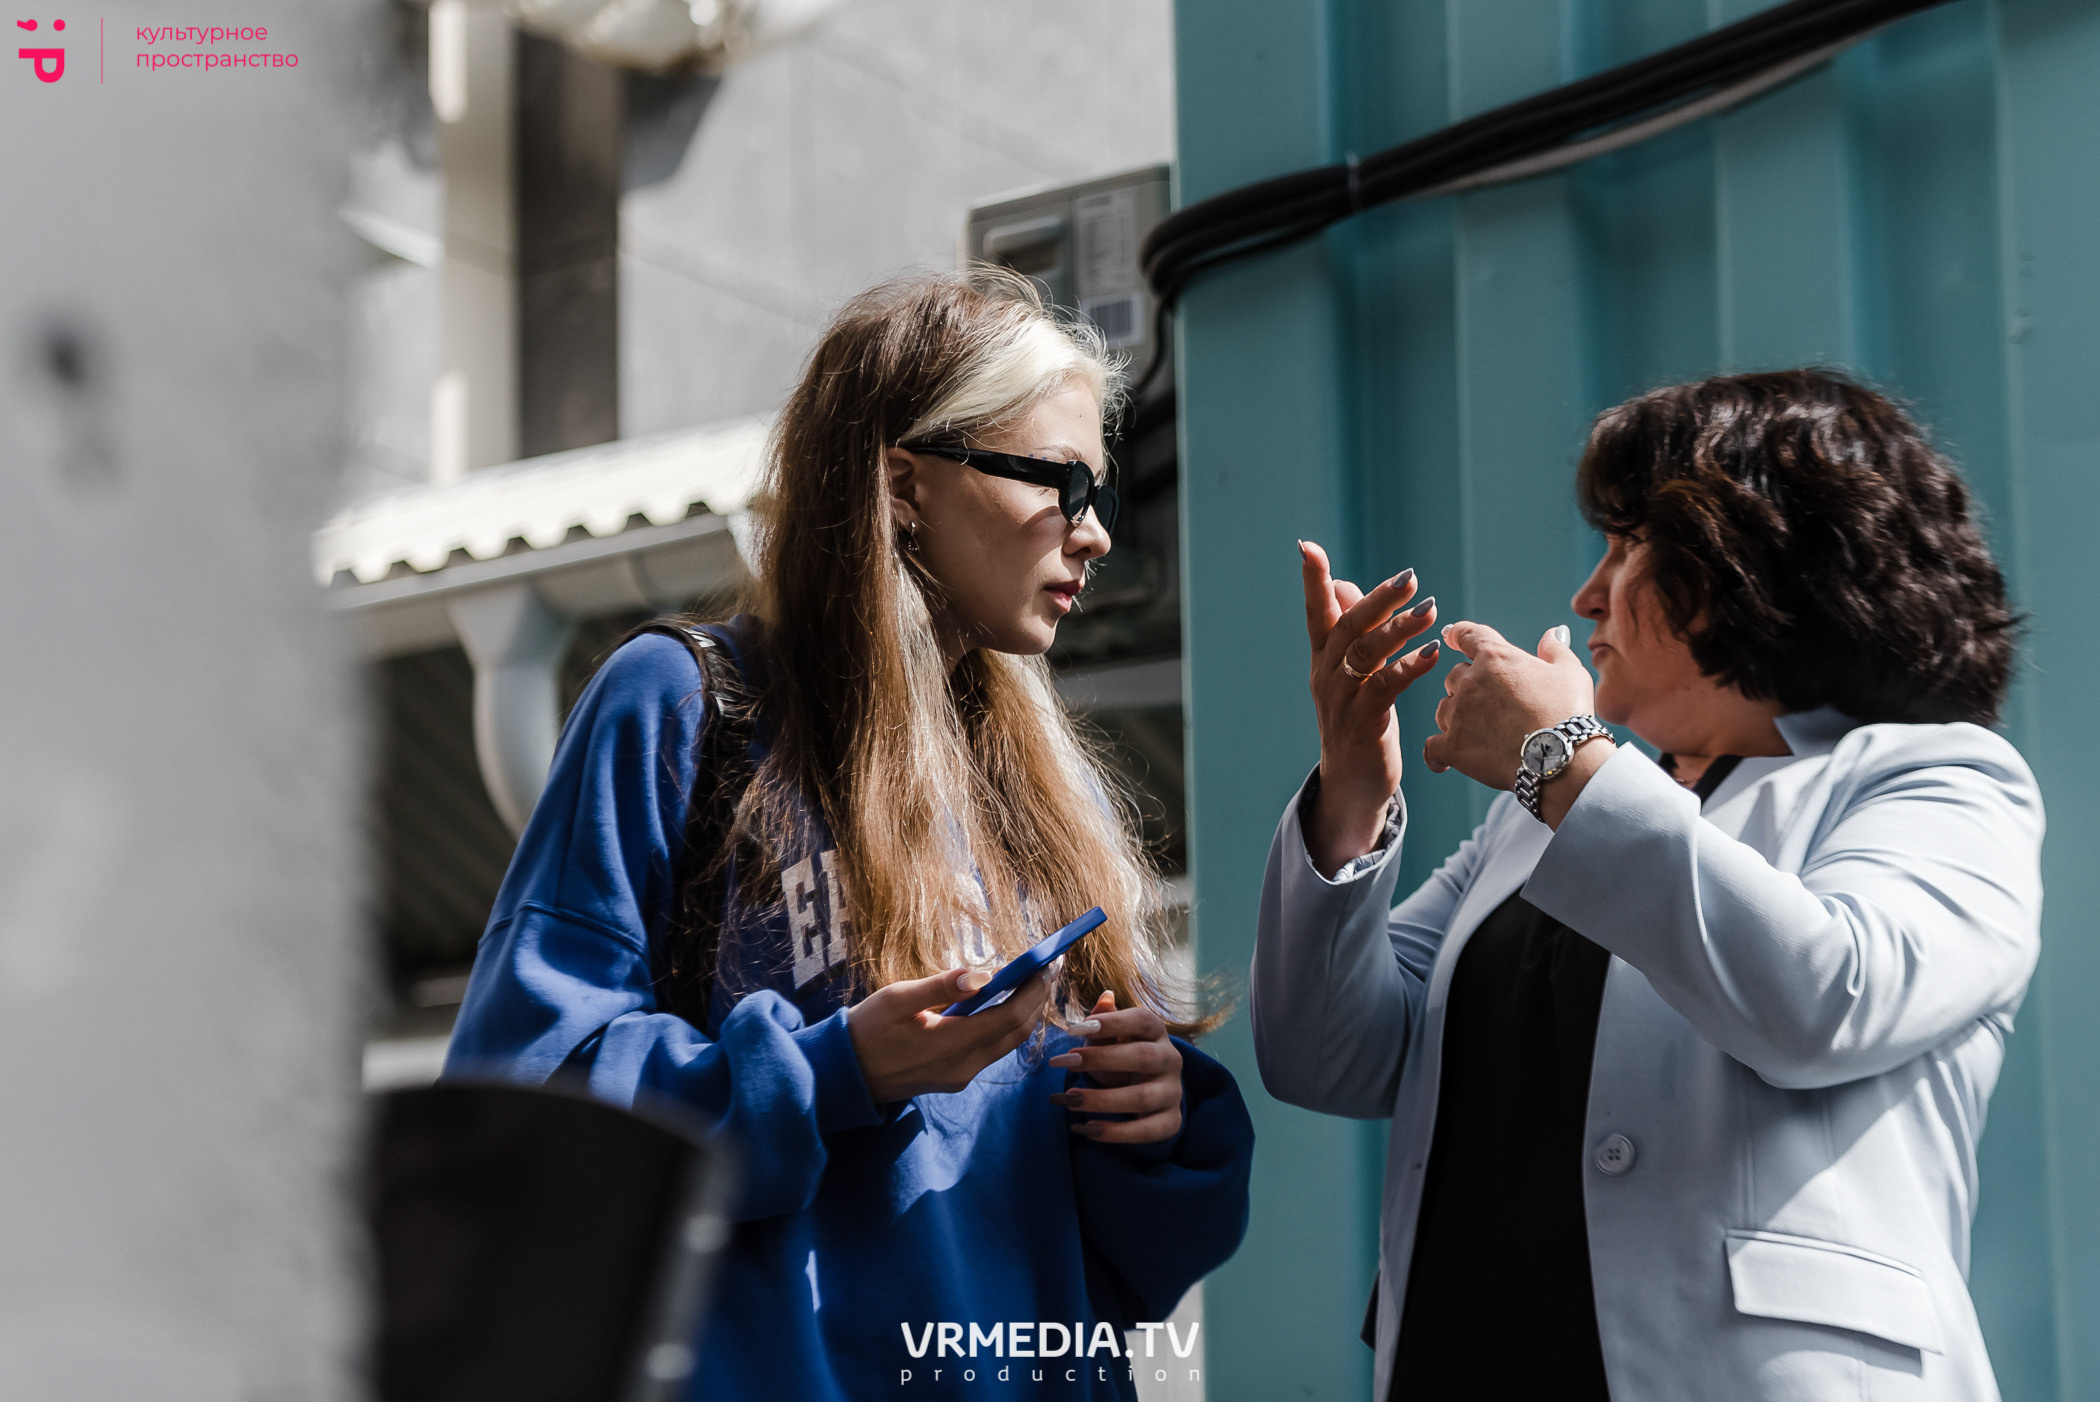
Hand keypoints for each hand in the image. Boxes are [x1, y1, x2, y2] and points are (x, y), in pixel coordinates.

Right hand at [846, 967, 1050, 1103]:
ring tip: (1031, 981)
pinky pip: (991, 1050)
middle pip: (1017, 1033)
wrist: (843, 1077)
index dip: (1033, 991)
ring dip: (1023, 1013)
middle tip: (1047, 967)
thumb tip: (983, 974)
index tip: (1046, 963)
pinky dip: (1004, 1025)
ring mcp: (960, 1076)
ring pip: (1007, 1044)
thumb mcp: (896, 999)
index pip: (1010, 1017)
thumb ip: (941, 986)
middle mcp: (963, 1067)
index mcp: (951, 1045)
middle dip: (1036, 1000)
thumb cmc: (865, 1031)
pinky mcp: (954, 1078)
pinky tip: (1002, 1002)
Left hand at [1046, 992, 1183, 1144]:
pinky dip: (1116, 1132)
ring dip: (1102, 1100)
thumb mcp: (1111, 1037)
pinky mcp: (1170, 1121)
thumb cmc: (1122, 1055)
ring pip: (1142, 1098)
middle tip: (1065, 1063)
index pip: (1142, 1020)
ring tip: (1069, 1099)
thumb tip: (1105, 997)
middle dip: (1101, 1060)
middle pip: (1144, 1057)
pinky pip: (1146, 1130)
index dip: (1111, 1023)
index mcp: (1157, 1032)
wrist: (1147, 1090)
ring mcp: (1173, 1092)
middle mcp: (1171, 1059)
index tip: (1073, 1030)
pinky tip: (1087, 1129)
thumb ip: (1105, 1020)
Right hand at [1298, 540, 1441, 875]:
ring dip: (1399, 629)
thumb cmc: (1357, 720)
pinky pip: (1384, 688)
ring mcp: (1342, 699)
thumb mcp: (1349, 673)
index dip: (1312, 580)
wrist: (1353, 783)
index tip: (1307, 547)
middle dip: (1377, 599)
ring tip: (1431, 610)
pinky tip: (1431, 653)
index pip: (1316, 611)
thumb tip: (1343, 584)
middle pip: (1346, 626)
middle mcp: (1326, 674)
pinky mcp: (1363, 723)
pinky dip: (1408, 667)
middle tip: (1409, 578)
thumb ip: (1350, 630)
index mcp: (1322, 658)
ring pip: (1366, 654)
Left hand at [1422, 622, 1602, 797]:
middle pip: (1454, 676)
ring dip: (1456, 717)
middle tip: (1492, 704)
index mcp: (1496, 657)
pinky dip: (1437, 754)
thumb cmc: (1568, 714)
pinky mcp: (1453, 747)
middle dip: (1468, 686)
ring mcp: (1458, 715)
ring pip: (1444, 709)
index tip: (1452, 636)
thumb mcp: (1570, 673)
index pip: (1467, 634)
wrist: (1561, 759)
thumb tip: (1552, 633)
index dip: (1458, 634)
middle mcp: (1471, 681)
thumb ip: (1555, 650)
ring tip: (1482, 733)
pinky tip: (1444, 761)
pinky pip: (1432, 748)